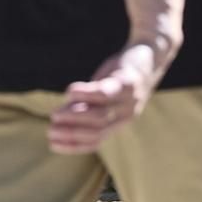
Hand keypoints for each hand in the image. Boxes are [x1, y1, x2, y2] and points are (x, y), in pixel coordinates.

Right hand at [47, 41, 167, 153]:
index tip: (51, 144)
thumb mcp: (101, 97)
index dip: (73, 145)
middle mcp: (125, 115)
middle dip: (71, 133)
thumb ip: (84, 107)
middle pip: (97, 131)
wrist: (149, 56)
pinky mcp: (127, 82)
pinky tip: (70, 91)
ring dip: (74, 116)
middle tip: (51, 129)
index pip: (95, 141)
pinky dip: (86, 94)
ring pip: (99, 115)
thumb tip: (58, 119)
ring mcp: (127, 100)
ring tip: (55, 114)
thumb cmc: (118, 79)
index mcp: (118, 122)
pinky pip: (106, 92)